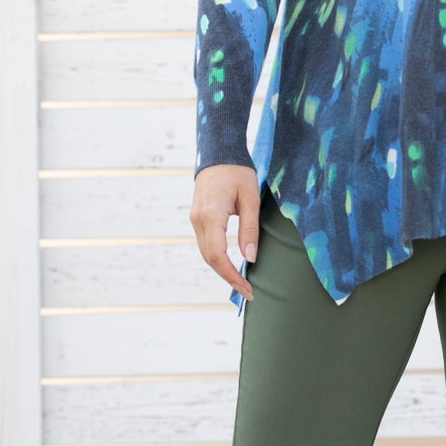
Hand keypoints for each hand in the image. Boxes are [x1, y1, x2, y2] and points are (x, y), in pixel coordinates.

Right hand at [190, 164, 261, 300]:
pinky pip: (206, 244)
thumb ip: (250, 229)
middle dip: (228, 278)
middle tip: (248, 292)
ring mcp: (195, 220)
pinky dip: (217, 258)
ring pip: (206, 254)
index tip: (247, 289)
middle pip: (210, 259)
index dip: (232, 276)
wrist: (218, 153)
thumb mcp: (250, 199)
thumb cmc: (238, 172)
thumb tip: (250, 257)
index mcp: (211, 216)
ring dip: (222, 270)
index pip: (218, 256)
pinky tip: (231, 266)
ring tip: (242, 283)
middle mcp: (198, 221)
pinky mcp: (197, 219)